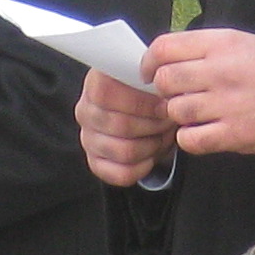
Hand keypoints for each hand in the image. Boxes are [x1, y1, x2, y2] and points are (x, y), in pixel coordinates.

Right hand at [77, 68, 173, 186]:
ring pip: (125, 151)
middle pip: (120, 125)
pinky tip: (151, 155)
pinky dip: (144, 167)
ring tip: (161, 136)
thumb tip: (168, 94)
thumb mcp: (154, 80)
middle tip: (168, 121)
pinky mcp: (95, 162)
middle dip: (155, 126)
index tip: (164, 105)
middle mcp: (86, 111)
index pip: (106, 93)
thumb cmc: (151, 94)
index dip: (140, 102)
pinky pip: (122, 173)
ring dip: (152, 146)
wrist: (148, 113)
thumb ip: (156, 81)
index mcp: (96, 83)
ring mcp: (88, 138)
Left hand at [145, 27, 254, 160]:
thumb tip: (168, 59)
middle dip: (165, 92)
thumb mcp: (246, 43)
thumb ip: (208, 49)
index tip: (149, 73)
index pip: (165, 47)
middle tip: (177, 97)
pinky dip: (190, 138)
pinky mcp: (236, 134)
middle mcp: (222, 70)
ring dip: (179, 116)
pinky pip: (191, 139)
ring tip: (195, 115)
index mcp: (223, 43)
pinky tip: (202, 133)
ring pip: (176, 111)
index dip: (149, 62)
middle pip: (165, 81)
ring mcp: (228, 104)